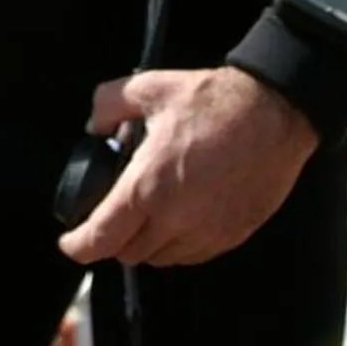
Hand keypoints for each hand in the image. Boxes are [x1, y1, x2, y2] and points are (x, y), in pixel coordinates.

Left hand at [57, 66, 319, 268]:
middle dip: (112, 238)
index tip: (69, 242)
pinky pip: (192, 255)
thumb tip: (95, 126)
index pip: (101, 239)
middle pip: (128, 253)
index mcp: (148, 187)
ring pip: (160, 258)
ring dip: (146, 243)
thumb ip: (108, 104)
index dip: (77, 246)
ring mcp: (206, 231)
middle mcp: (175, 218)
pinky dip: (177, 245)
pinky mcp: (231, 234)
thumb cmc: (216, 101)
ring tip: (147, 214)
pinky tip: (178, 218)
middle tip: (112, 215)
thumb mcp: (150, 87)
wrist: (276, 112)